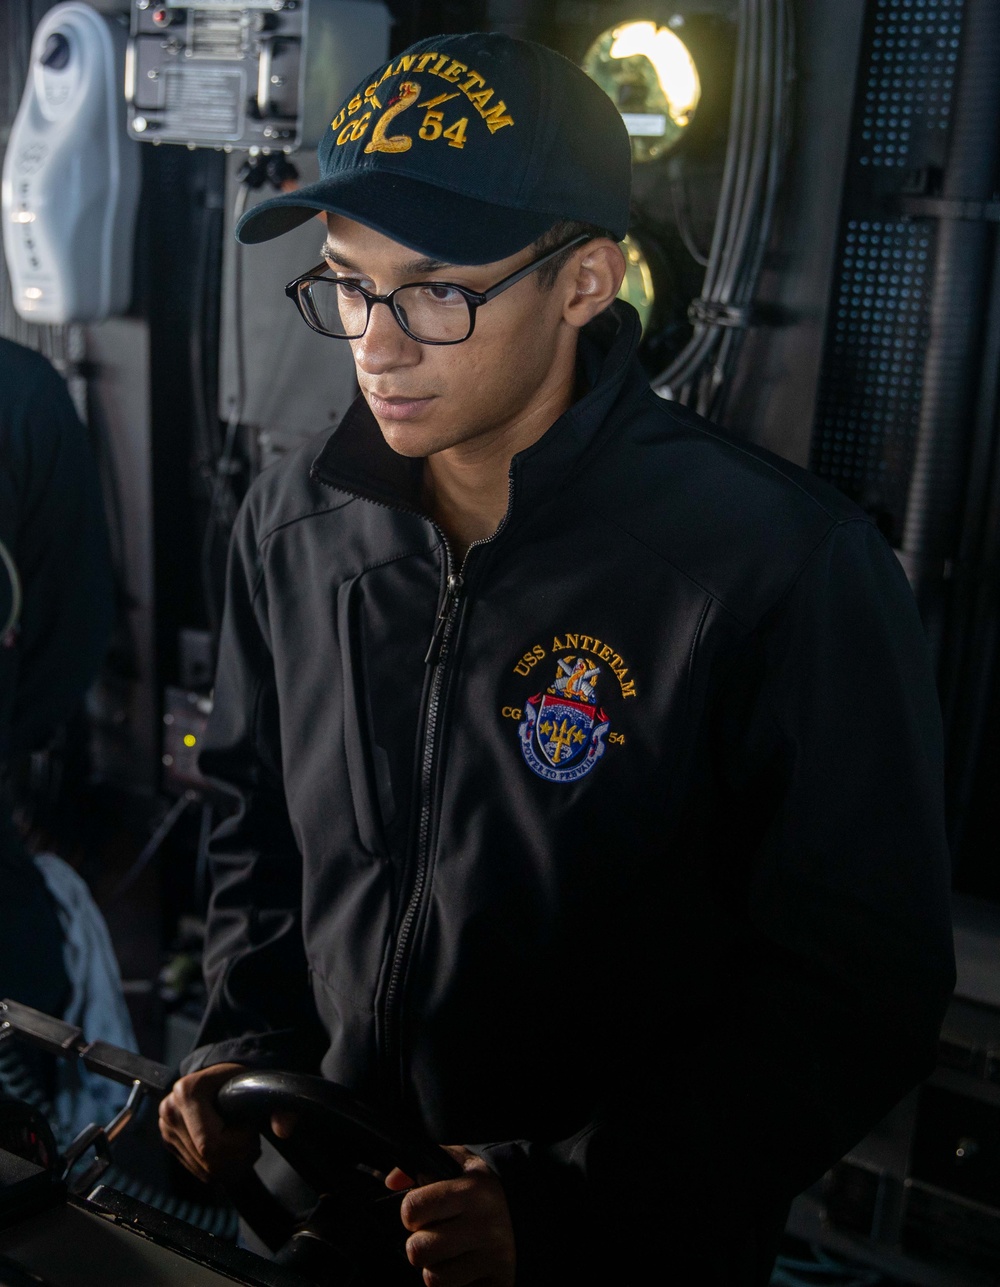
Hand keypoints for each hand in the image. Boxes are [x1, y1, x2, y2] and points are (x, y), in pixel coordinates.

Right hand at [158, 1062, 293, 1181]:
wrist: (222, 1074)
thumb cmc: (242, 1077)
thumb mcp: (261, 1083)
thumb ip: (280, 1105)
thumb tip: (284, 1130)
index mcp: (188, 1091)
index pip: (211, 1143)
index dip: (238, 1144)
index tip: (252, 1127)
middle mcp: (171, 1110)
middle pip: (208, 1160)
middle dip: (238, 1157)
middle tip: (252, 1140)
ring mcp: (166, 1127)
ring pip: (204, 1169)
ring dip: (230, 1165)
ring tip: (244, 1143)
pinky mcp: (169, 1141)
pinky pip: (198, 1170)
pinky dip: (220, 1168)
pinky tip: (231, 1150)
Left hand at [386, 1146, 515, 1286]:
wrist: (533, 1205)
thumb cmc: (484, 1186)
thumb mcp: (458, 1162)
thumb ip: (422, 1166)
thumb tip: (392, 1183)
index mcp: (471, 1190)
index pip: (412, 1209)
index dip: (411, 1212)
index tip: (421, 1211)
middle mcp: (484, 1224)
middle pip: (418, 1250)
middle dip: (420, 1243)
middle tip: (436, 1234)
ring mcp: (493, 1258)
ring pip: (434, 1279)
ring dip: (437, 1268)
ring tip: (453, 1252)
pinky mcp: (499, 1284)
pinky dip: (456, 1285)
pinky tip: (466, 1268)